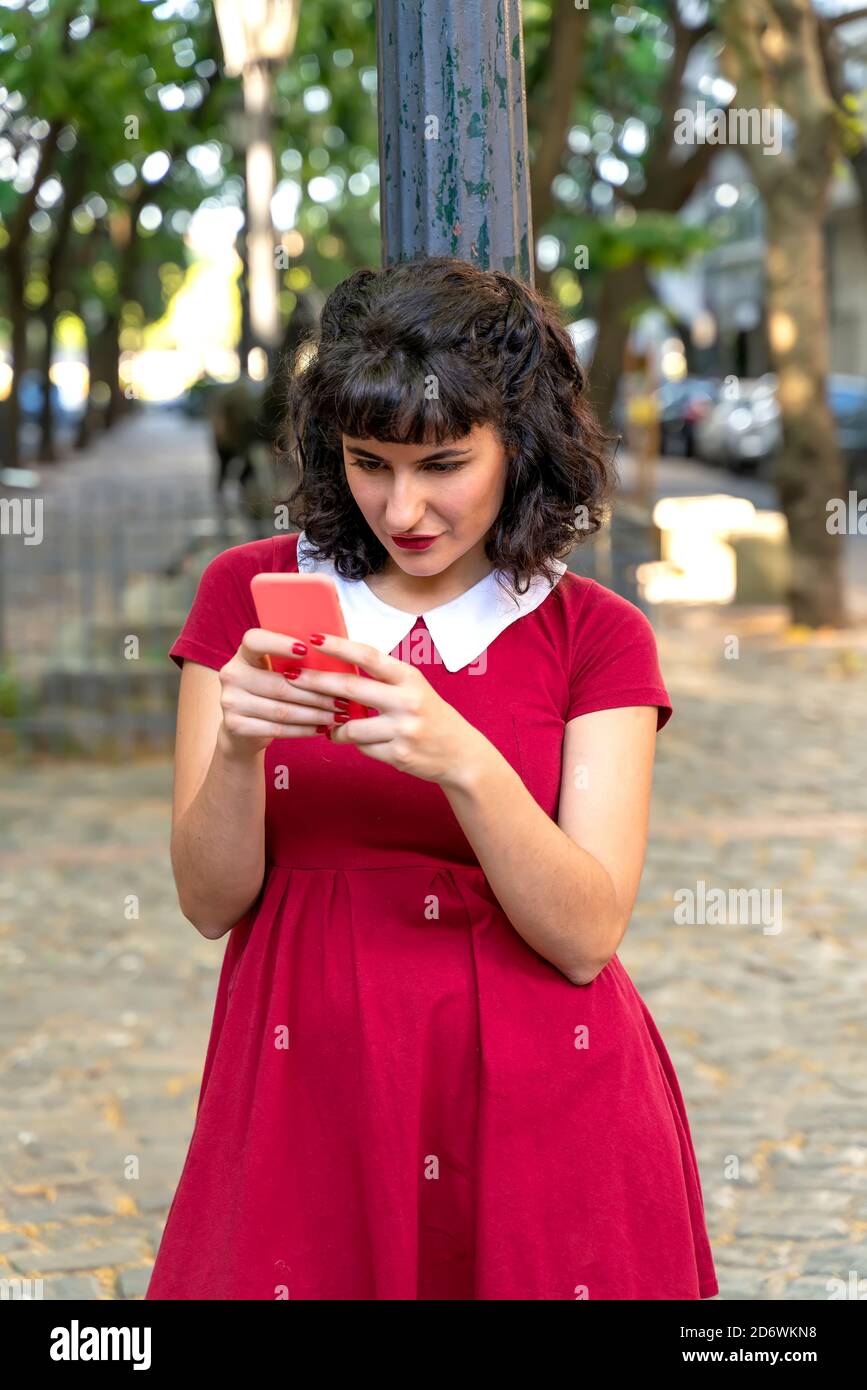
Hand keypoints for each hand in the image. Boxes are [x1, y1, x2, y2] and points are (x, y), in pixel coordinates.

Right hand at [216, 627, 345, 757]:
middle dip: (317, 694)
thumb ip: (294, 662)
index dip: (279, 643)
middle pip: (280, 685)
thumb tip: (337, 658)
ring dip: (315, 715)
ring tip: (337, 716)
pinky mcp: (235, 725)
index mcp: (243, 653)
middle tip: (343, 700)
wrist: (241, 727)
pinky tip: (320, 728)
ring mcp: (230, 701)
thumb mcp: (273, 670)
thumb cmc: (268, 691)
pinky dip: (303, 730)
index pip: (255, 641)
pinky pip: (277, 729)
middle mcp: (232, 674)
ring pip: (282, 710)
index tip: (306, 649)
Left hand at [286, 632, 487, 787]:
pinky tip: (366, 742)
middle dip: (315, 682)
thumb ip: (382, 680)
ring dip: (334, 727)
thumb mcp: (414, 689)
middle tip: (291, 678)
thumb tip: (337, 668)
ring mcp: (403, 729)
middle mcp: (408, 701)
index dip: (339, 646)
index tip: (313, 638)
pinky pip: (362, 748)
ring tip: (331, 726)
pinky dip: (357, 744)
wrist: (460, 754)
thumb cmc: (430, 716)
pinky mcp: (398, 754)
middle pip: (350, 688)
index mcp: (410, 678)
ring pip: (350, 726)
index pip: (368, 656)